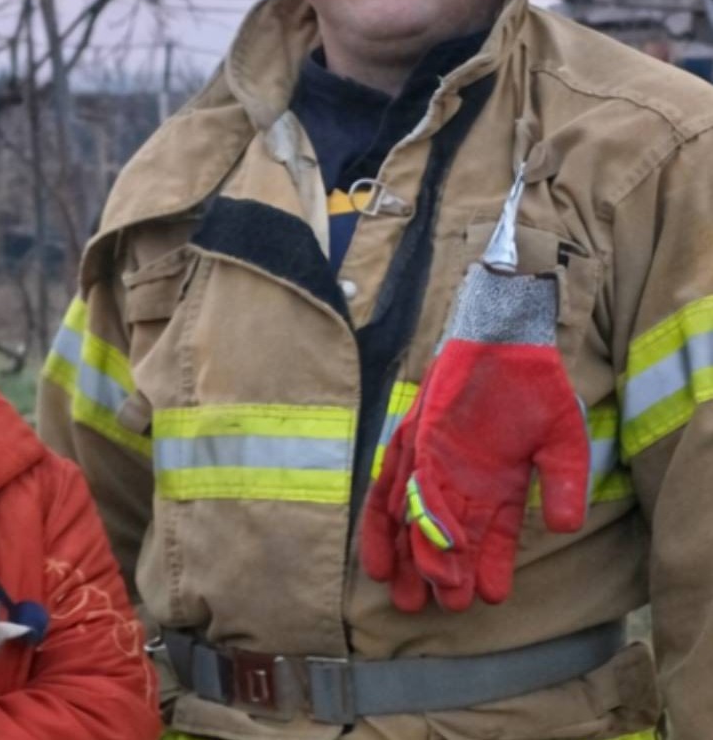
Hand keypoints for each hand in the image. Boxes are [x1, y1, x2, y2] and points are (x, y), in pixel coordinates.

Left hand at [362, 267, 588, 612]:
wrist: (504, 342)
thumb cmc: (534, 390)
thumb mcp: (560, 440)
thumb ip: (562, 482)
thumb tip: (568, 527)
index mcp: (498, 488)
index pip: (493, 539)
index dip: (491, 568)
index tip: (491, 599)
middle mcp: (460, 482)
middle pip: (447, 538)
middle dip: (442, 574)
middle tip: (437, 609)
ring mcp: (431, 463)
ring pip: (414, 519)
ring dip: (409, 556)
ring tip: (406, 593)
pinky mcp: (410, 441)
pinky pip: (398, 484)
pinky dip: (390, 516)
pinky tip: (383, 546)